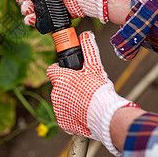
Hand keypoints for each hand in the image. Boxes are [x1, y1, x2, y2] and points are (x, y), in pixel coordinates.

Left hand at [47, 31, 135, 155]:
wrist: (104, 115)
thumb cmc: (99, 90)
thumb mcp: (95, 66)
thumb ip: (88, 49)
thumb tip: (86, 34)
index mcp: (60, 79)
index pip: (52, 70)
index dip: (61, 70)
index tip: (70, 73)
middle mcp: (55, 93)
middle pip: (59, 86)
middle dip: (69, 86)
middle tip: (84, 88)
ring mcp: (58, 108)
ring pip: (62, 100)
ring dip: (71, 100)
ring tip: (86, 101)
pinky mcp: (62, 122)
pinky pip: (66, 115)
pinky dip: (73, 114)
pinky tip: (84, 112)